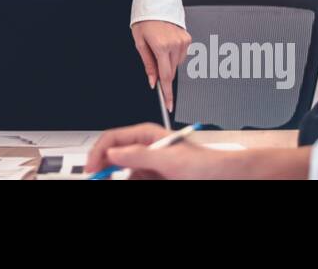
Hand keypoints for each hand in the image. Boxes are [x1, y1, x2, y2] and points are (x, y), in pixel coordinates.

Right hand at [86, 123, 224, 179]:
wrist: (225, 176)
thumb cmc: (205, 164)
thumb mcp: (170, 160)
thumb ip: (140, 155)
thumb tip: (113, 153)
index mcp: (147, 136)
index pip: (113, 139)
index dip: (99, 152)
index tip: (92, 169)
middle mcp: (146, 149)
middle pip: (114, 157)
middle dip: (105, 169)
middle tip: (97, 180)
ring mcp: (150, 166)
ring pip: (123, 173)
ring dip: (117, 178)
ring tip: (112, 181)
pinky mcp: (154, 179)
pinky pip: (135, 180)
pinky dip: (129, 182)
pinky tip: (130, 182)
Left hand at [130, 20, 191, 110]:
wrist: (155, 3)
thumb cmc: (144, 20)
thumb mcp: (139, 43)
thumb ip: (148, 64)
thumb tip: (153, 81)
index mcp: (161, 46)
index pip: (166, 76)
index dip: (168, 93)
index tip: (169, 105)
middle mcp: (174, 44)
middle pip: (172, 71)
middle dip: (164, 74)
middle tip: (155, 66)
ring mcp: (183, 41)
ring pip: (177, 64)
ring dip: (169, 63)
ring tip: (159, 48)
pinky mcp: (187, 38)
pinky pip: (182, 54)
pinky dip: (174, 54)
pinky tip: (167, 44)